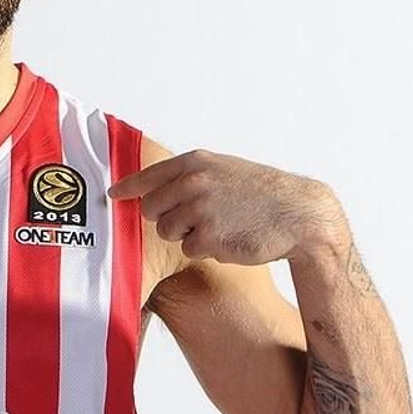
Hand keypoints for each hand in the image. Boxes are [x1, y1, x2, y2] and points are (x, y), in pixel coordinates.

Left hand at [106, 148, 346, 264]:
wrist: (299, 214)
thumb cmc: (263, 194)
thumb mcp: (226, 171)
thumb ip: (191, 177)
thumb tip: (158, 190)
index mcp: (196, 163)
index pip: (149, 176)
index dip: (128, 187)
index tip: (114, 194)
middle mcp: (192, 184)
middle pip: (151, 209)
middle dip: (167, 218)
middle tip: (196, 219)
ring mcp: (199, 210)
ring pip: (167, 232)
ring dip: (187, 235)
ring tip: (219, 226)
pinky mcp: (207, 238)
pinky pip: (188, 250)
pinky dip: (206, 249)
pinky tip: (229, 238)